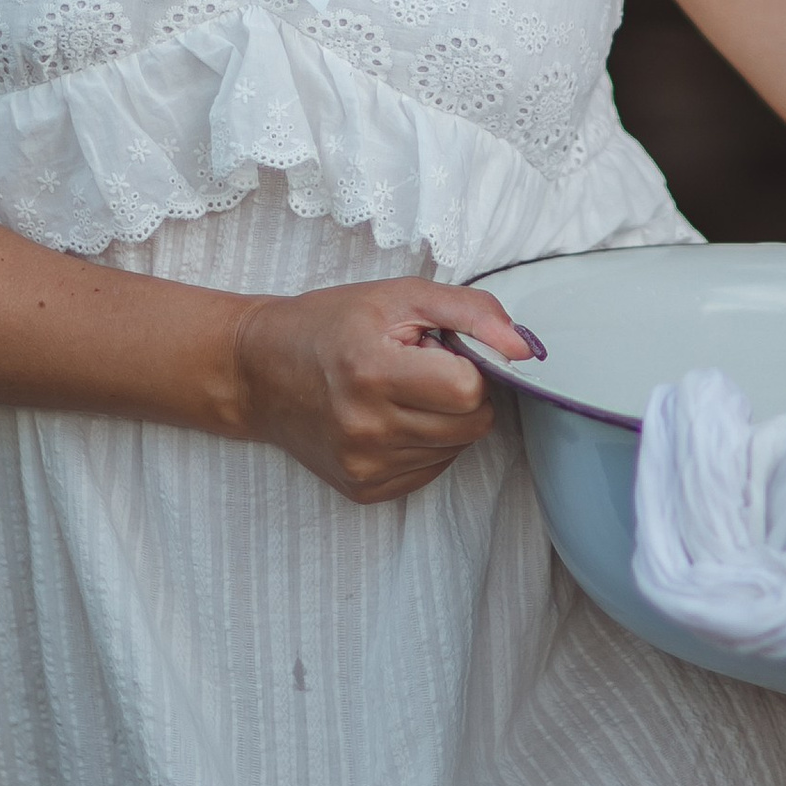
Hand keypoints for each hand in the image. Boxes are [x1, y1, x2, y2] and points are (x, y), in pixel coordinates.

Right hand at [230, 280, 540, 501]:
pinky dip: (424, 444)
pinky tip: (391, 418)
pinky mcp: (362, 489)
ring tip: (402, 391)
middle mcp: (366, 428)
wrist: (258, 372)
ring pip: (455, 450)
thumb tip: (527, 349)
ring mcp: (363, 466)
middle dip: (464, 394)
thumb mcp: (400, 296)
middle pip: (471, 425)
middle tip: (423, 369)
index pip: (469, 390)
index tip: (439, 350)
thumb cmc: (330, 325)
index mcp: (372, 372)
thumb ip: (471, 313)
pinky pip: (430, 471)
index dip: (469, 366)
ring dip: (444, 420)